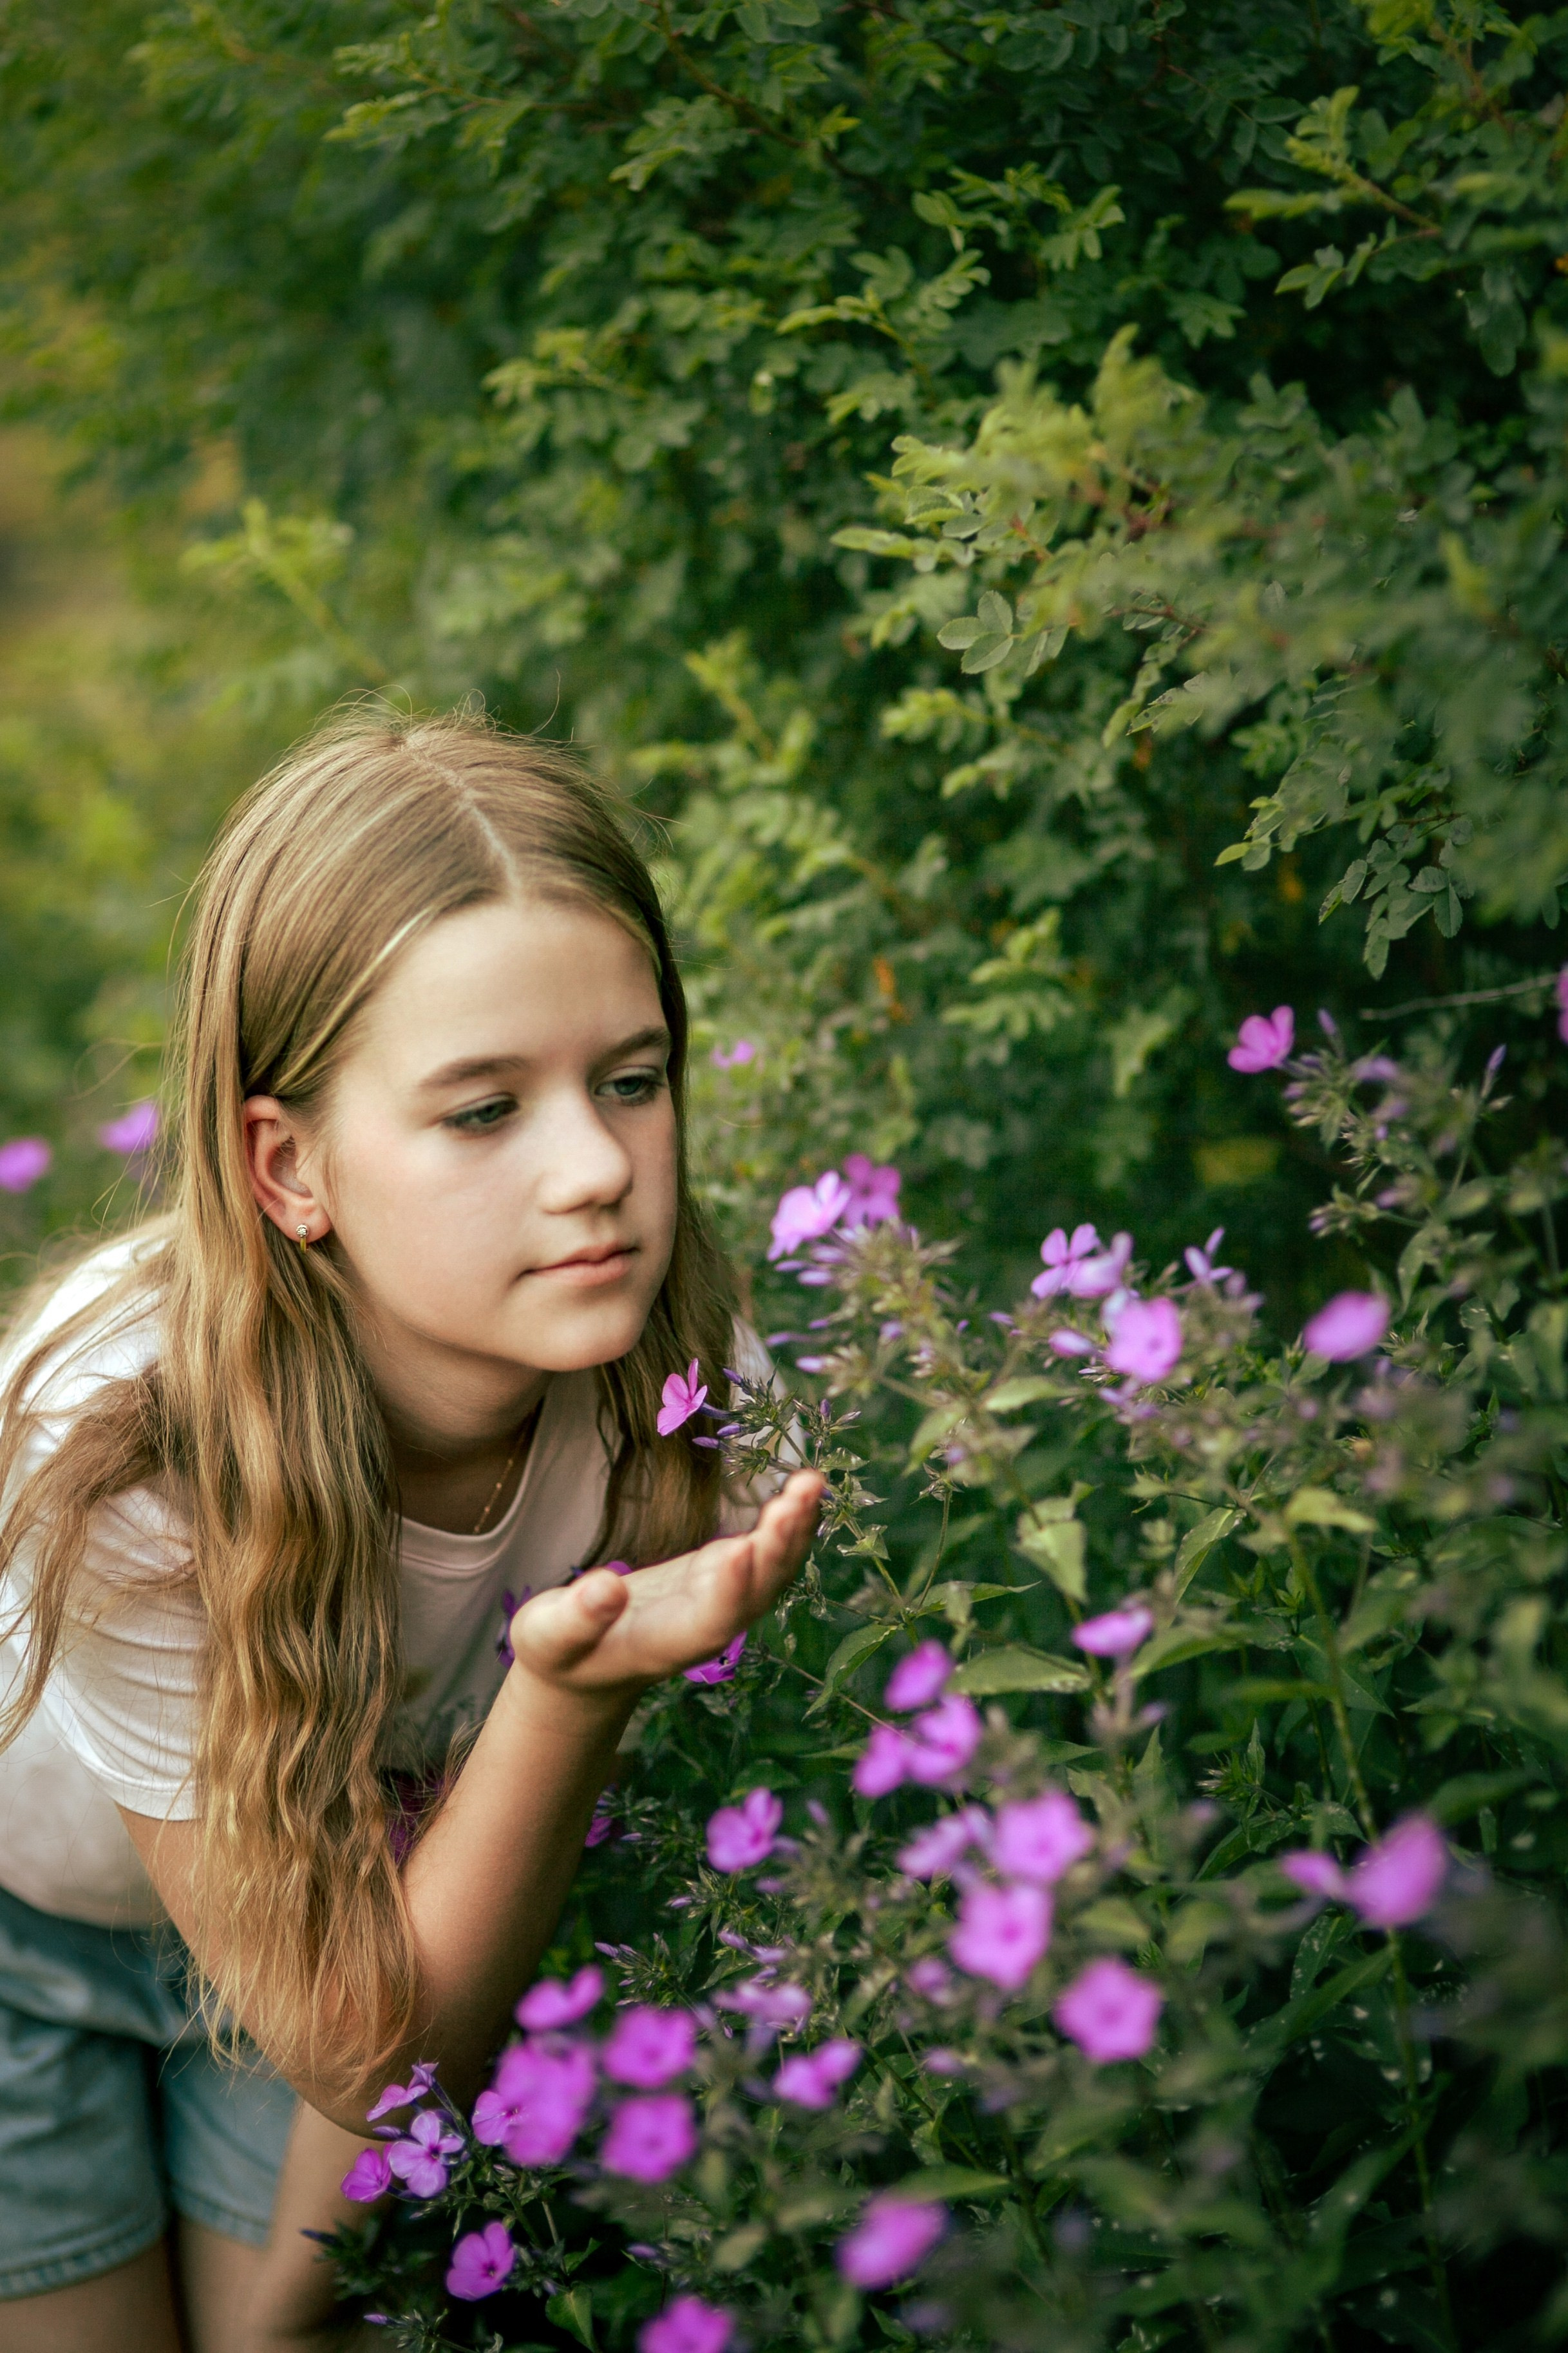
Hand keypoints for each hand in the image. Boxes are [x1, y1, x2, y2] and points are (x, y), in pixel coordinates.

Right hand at [507, 1468, 822, 1696]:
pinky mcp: (724, 1576)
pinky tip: (805, 1488)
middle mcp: (707, 1625)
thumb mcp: (550, 1636)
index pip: (709, 1619)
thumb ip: (577, 1617)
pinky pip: (767, 1554)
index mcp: (665, 1643)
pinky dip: (788, 1523)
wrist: (588, 1672)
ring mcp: (722, 1601)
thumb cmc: (562, 1652)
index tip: (741, 1550)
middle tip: (798, 1497)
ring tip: (813, 1483)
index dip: (729, 1588)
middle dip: (779, 1546)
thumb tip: (606, 1587)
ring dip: (795, 1530)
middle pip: (756, 1591)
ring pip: (772, 1572)